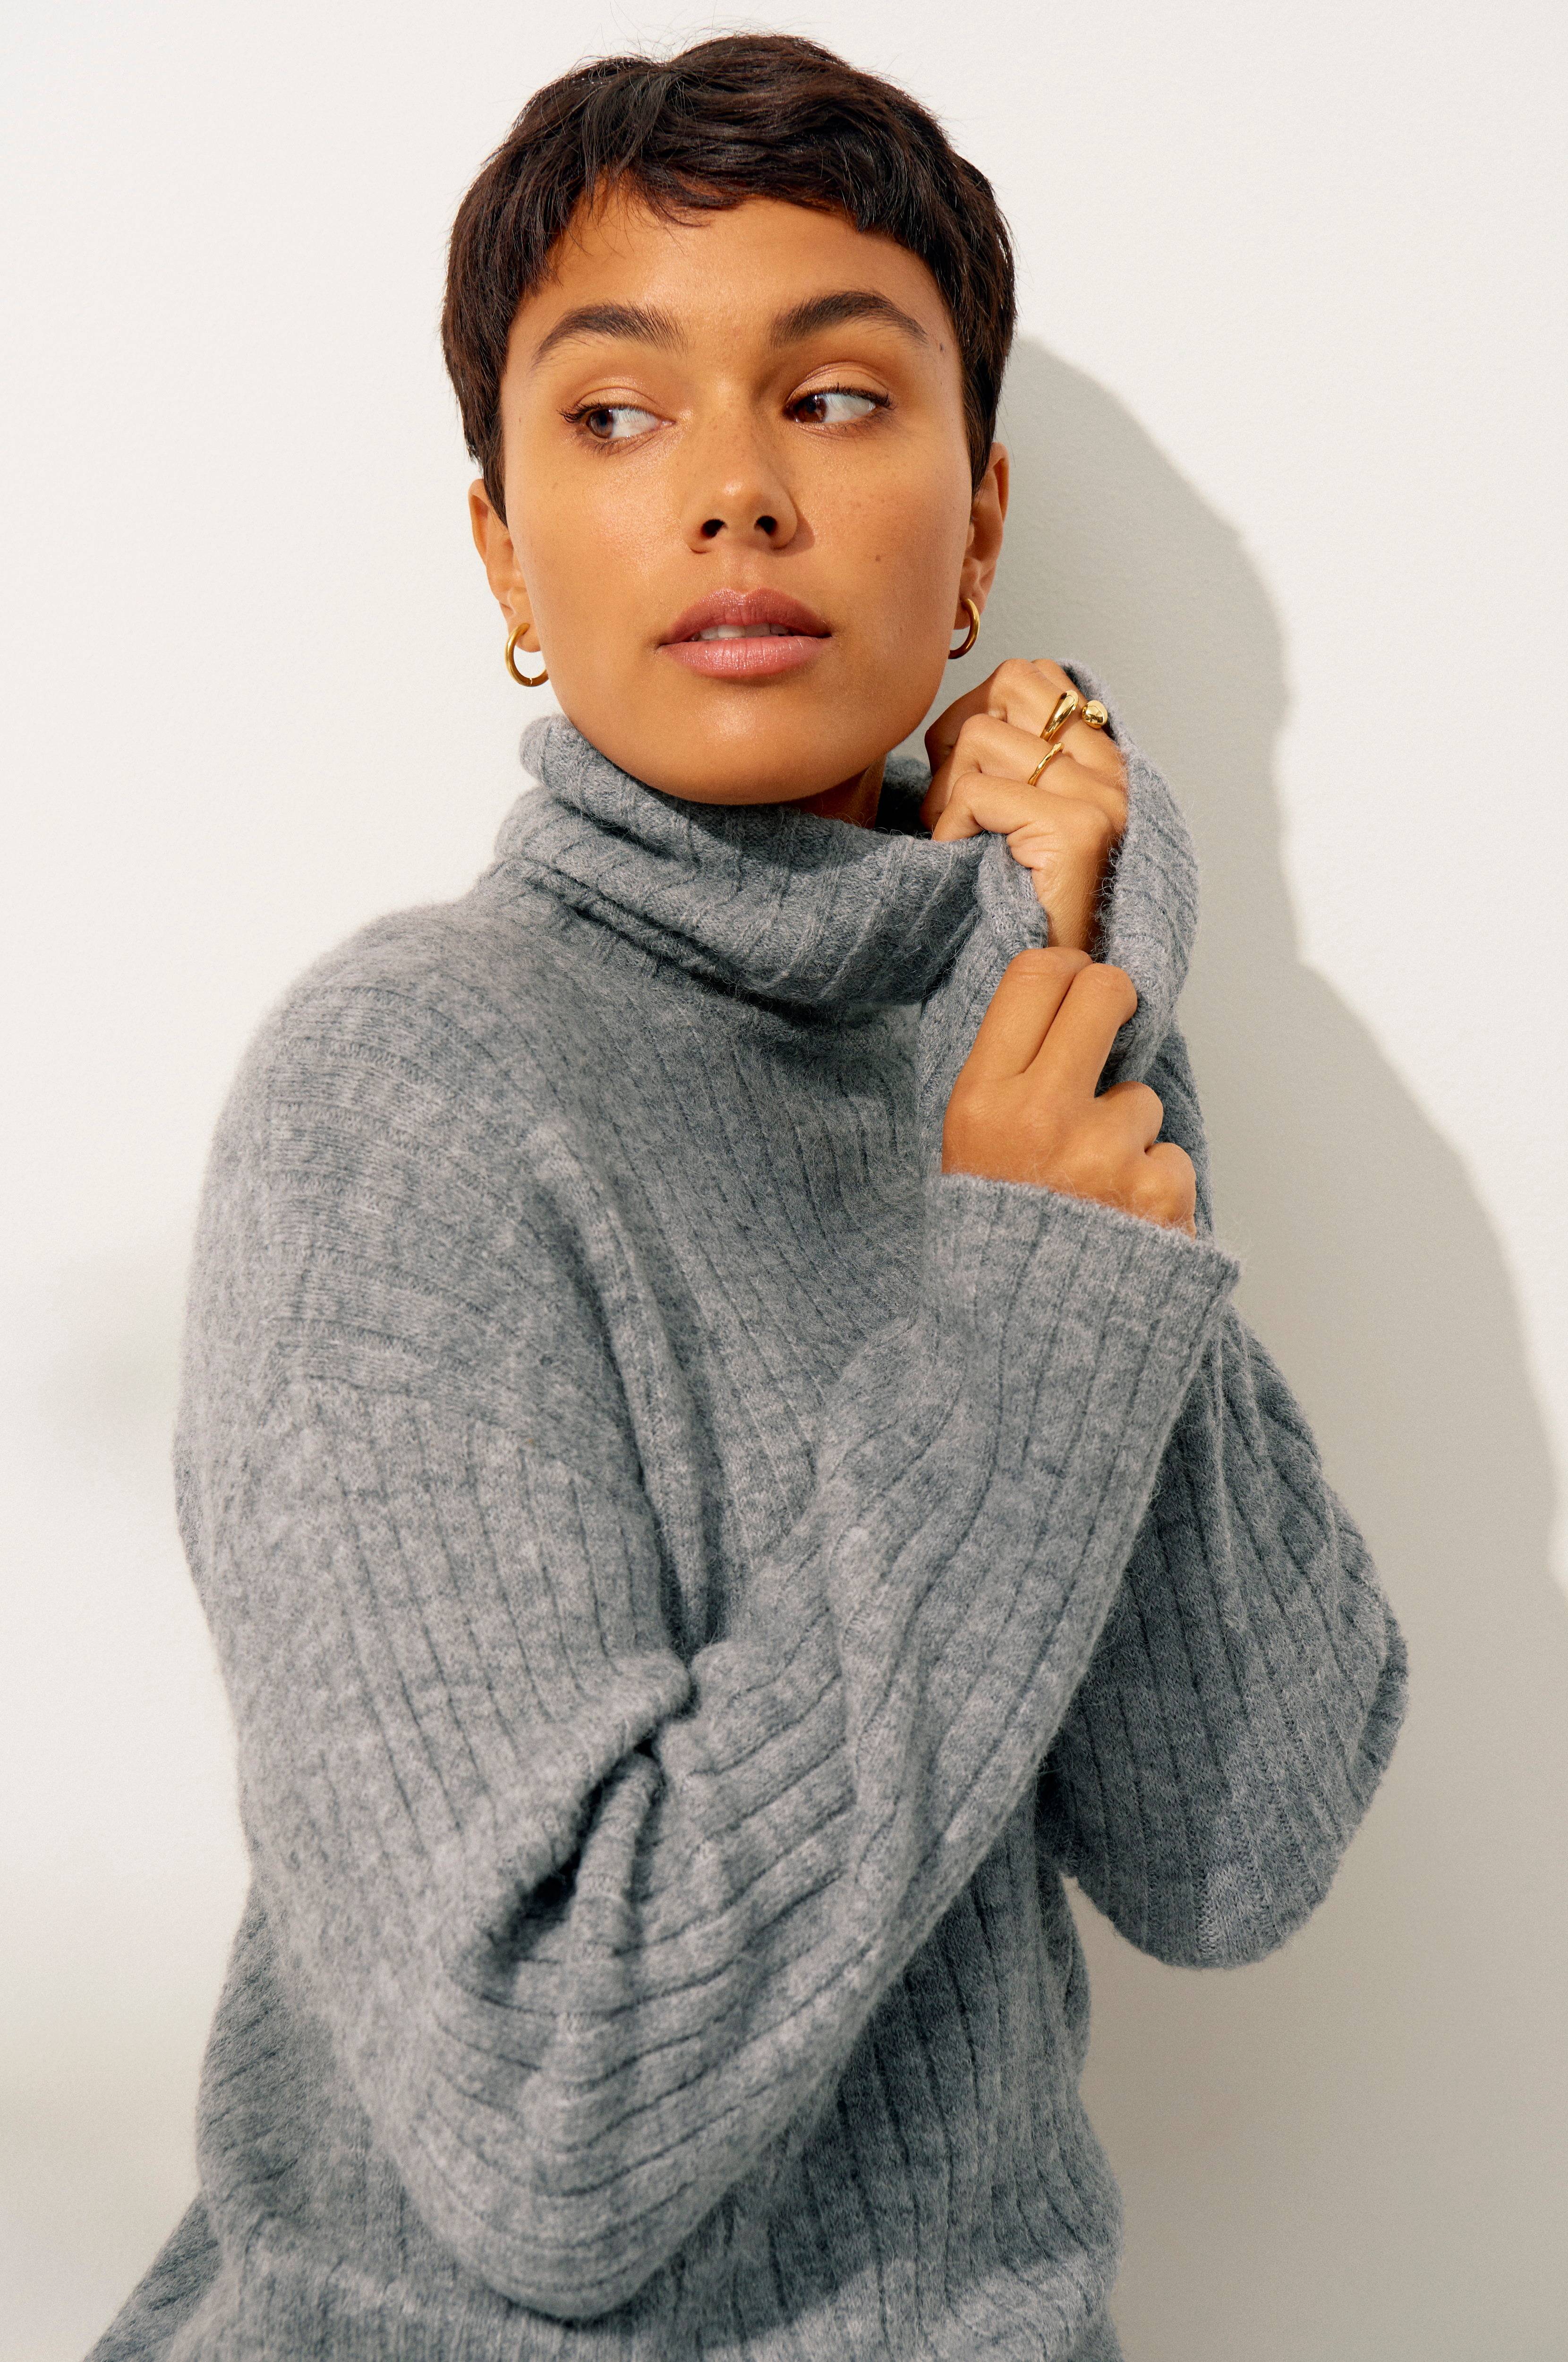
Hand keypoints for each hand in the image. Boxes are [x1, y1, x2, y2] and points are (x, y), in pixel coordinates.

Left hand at [921, 658, 1127, 952]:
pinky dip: (950, 825)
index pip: (1033, 675)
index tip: (971, 775)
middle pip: (1009, 684)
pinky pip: (976, 791)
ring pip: (984, 734)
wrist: (1060, 991)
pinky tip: (965, 859)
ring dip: (951, 789)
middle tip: (957, 806)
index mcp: (1105, 758)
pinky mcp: (1076, 831)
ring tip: (963, 838)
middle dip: (962, 738)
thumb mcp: (1018, 817)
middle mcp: (1112, 771)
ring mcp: (1101, 798)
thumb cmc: (1023, 907)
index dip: (980, 711)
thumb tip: (960, 719)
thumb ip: (1013, 760)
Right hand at [943, 948, 1196, 1235]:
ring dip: (1129, 1132)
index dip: (1067, 969)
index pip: (1034, 978)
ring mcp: (1106, 1154)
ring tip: (1093, 1190)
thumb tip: (1060, 1002)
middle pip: (1105, 992)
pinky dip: (1154, 1187)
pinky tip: (1120, 1224)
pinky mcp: (1159, 1192)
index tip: (1076, 983)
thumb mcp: (968, 1154)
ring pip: (1143, 1094)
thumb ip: (1007, 1083)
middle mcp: (1042, 1116)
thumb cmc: (994, 1247)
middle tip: (1114, 1023)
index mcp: (981, 1102)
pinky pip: (1169, 1156)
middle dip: (1117, 1001)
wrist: (1022, 1346)